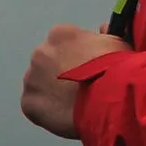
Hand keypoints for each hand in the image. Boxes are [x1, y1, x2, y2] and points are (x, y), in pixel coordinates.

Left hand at [21, 23, 123, 138]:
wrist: (109, 99)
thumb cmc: (116, 70)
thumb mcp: (117, 44)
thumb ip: (104, 36)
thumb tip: (102, 29)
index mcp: (59, 34)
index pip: (63, 43)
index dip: (75, 57)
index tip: (86, 68)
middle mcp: (40, 53)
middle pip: (47, 63)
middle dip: (59, 73)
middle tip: (78, 88)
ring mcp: (31, 78)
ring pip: (39, 84)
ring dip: (51, 91)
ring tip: (72, 104)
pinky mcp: (28, 102)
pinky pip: (35, 106)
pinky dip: (46, 111)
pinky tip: (63, 115)